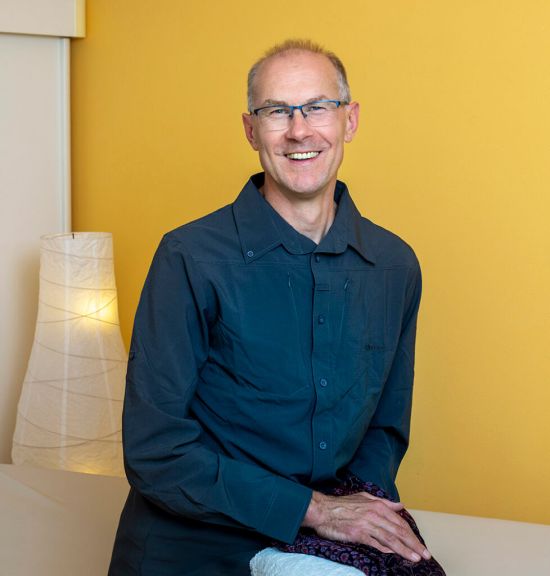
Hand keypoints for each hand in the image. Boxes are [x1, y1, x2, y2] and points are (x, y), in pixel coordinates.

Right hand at [302, 491, 430, 562]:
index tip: (421, 544)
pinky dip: (387, 550)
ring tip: (416, 558)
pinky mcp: (358, 534)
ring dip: (405, 549)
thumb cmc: (343, 505)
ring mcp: (367, 524)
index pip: (400, 522)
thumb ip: (384, 503)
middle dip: (414, 543)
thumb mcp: (364, 497)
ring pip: (391, 538)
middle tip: (425, 554)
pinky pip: (376, 543)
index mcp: (377, 505)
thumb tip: (400, 506)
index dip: (412, 534)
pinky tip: (395, 556)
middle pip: (399, 531)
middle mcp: (374, 514)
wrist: (323, 510)